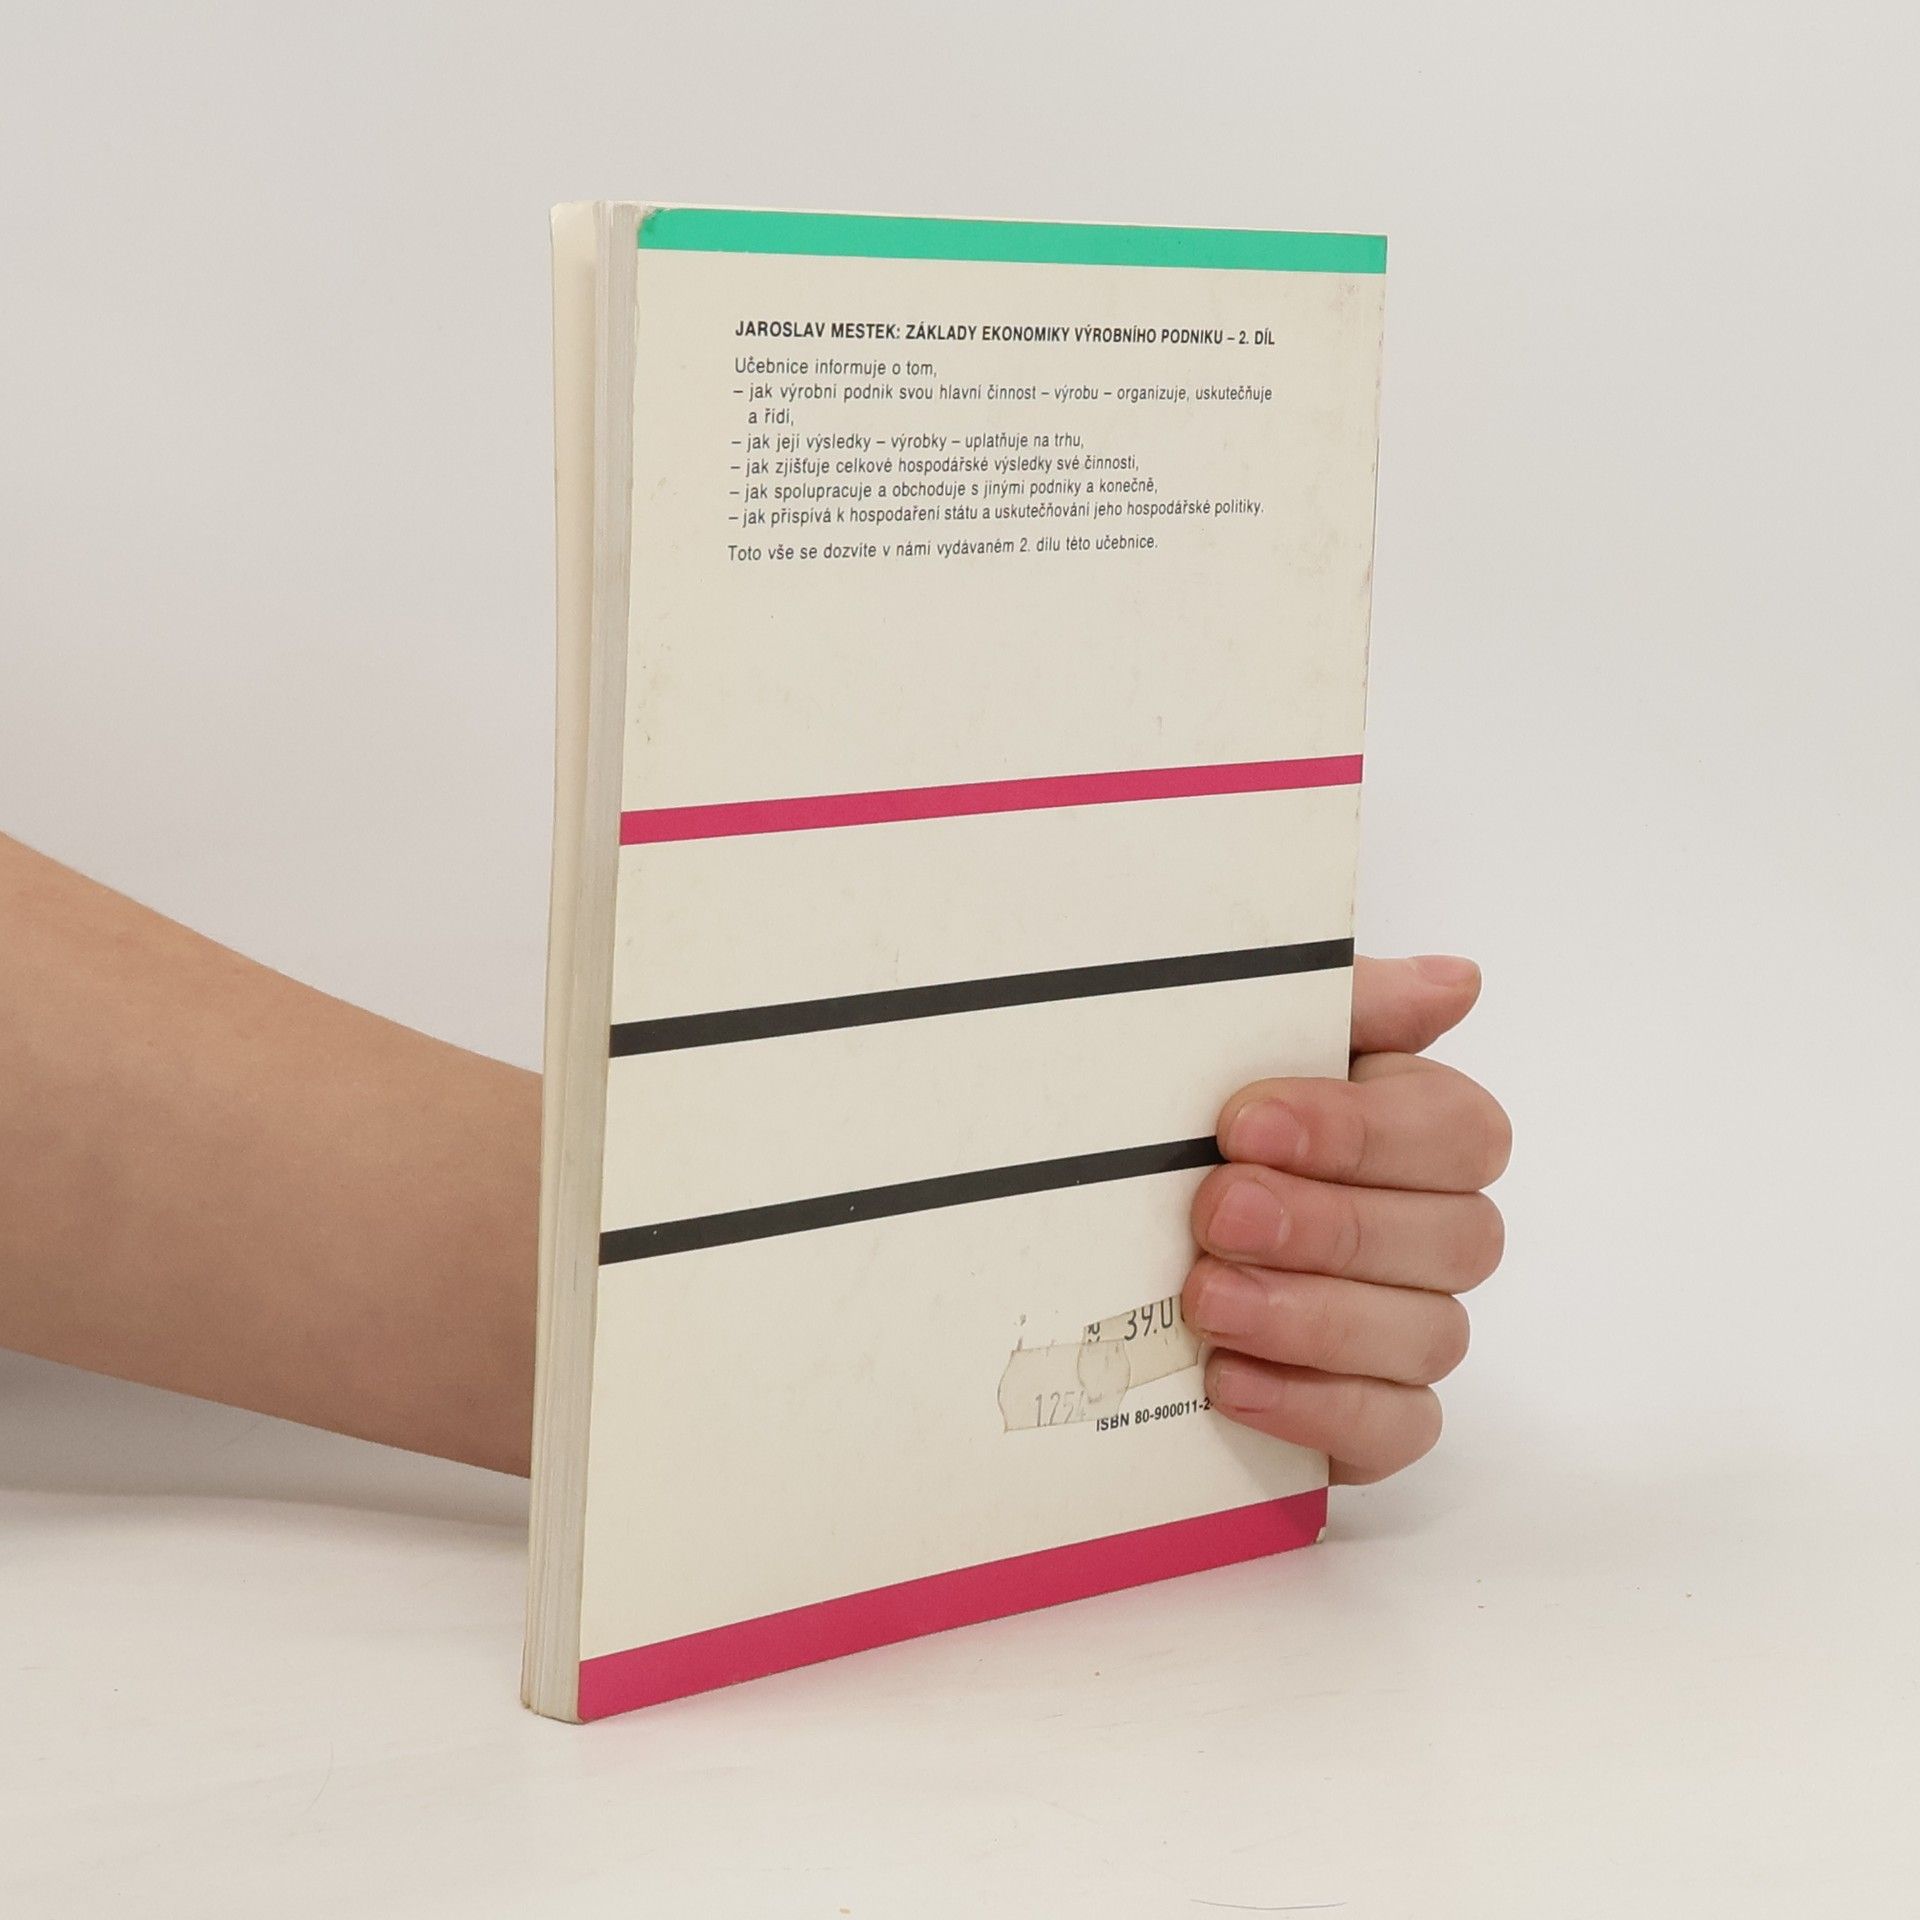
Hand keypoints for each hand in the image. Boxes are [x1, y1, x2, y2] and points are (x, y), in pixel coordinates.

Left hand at [1181, 954, 1508, 1482]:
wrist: (1100, 1243)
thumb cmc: (1191, 1129)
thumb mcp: (1242, 1042)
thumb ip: (1350, 1007)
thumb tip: (1456, 982)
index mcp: (1416, 1129)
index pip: (1457, 1131)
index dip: (1360, 1132)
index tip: (1244, 1124)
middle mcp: (1433, 1231)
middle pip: (1457, 1237)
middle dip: (1329, 1225)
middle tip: (1218, 1213)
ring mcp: (1410, 1329)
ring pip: (1428, 1335)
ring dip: (1311, 1317)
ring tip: (1206, 1300)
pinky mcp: (1374, 1417)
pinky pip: (1396, 1429)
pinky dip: (1314, 1408)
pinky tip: (1230, 1381)